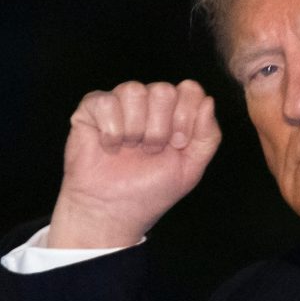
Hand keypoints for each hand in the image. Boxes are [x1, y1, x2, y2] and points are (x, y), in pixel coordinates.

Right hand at [48, 80, 220, 247]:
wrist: (113, 210)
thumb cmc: (150, 190)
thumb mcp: (190, 168)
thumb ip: (208, 136)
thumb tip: (208, 101)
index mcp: (174, 112)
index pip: (190, 90)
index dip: (186, 117)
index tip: (177, 144)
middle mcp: (148, 102)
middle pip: (163, 90)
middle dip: (160, 128)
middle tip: (151, 150)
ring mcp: (120, 103)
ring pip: (134, 91)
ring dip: (135, 129)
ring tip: (130, 149)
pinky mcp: (91, 108)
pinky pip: (106, 102)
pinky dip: (111, 130)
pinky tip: (110, 147)